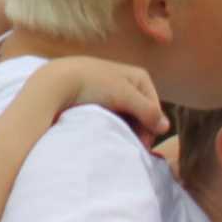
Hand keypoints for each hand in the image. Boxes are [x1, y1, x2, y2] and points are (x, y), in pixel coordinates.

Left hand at [46, 57, 168, 147]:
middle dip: (138, 128)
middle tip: (130, 145)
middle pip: (142, 112)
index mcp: (139, 76)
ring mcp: (111, 90)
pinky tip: (104, 132)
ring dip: (125, 128)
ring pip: (127, 115)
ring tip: (116, 140)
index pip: (155, 108)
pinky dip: (111, 124)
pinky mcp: (96, 98)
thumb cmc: (93, 84)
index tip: (141, 144)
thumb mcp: (125, 95)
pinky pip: (111, 115)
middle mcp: (127, 81)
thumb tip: (166, 127)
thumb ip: (148, 111)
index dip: (151, 126)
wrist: (55, 82)